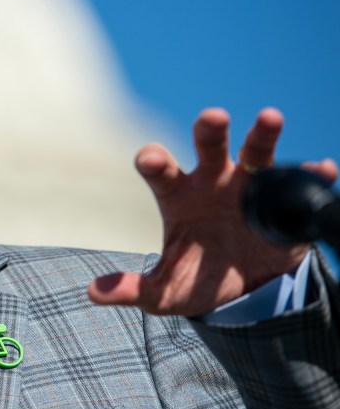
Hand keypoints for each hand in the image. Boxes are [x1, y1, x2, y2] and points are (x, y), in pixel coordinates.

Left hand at [88, 107, 337, 316]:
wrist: (244, 288)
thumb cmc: (197, 276)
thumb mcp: (165, 291)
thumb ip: (132, 289)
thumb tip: (93, 291)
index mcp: (177, 196)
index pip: (160, 171)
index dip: (154, 162)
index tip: (151, 159)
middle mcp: (213, 181)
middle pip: (209, 147)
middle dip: (210, 131)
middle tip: (213, 117)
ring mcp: (251, 186)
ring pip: (256, 153)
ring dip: (263, 135)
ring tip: (270, 118)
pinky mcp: (285, 202)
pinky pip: (300, 183)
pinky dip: (312, 175)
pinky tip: (323, 169)